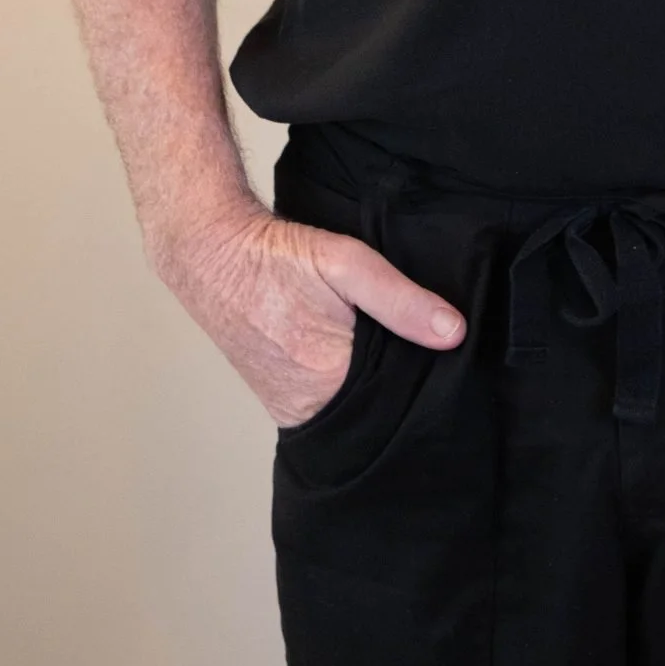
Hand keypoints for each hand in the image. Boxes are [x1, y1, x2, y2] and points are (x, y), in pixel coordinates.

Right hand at [155, 204, 466, 425]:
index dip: (424, 381)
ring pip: (350, 409)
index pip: (398, 402)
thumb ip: (400, 300)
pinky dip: (344, 386)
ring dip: (371, 388)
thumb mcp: (345, 263)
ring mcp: (287, 409)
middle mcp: (306, 409)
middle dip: (399, 388)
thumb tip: (454, 332)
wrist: (211, 255)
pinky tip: (359, 360)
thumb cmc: (276, 258)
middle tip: (423, 354)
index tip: (448, 364)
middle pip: (375, 410)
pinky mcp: (278, 400)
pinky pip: (326, 404)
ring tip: (392, 355)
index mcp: (328, 384)